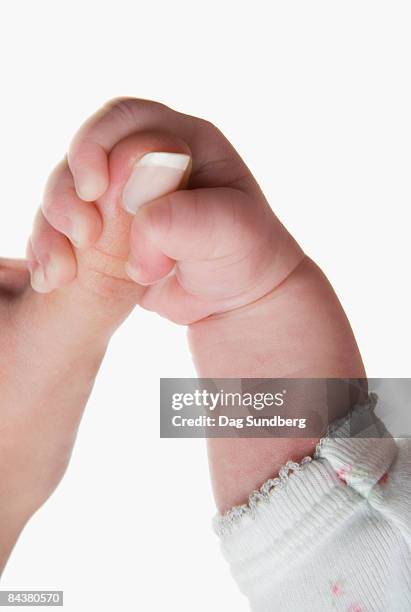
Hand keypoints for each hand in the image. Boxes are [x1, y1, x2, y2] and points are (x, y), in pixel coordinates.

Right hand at [34, 98, 364, 509]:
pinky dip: (58, 247)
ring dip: (55, 223)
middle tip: (75, 236)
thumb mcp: (238, 240)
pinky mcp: (114, 238)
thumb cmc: (255, 268)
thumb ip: (199, 217)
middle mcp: (154, 165)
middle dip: (68, 188)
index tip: (99, 195)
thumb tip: (150, 209)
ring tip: (64, 265)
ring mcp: (130, 202)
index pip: (129, 119)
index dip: (103, 147)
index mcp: (188, 144)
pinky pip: (72, 230)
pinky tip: (59, 273)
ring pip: (70, 194)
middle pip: (88, 152)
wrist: (250, 311)